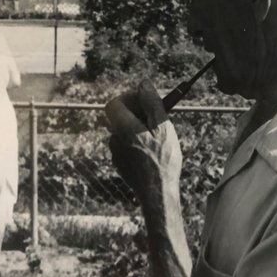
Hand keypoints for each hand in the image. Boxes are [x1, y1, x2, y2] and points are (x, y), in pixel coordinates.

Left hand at [105, 80, 181, 202]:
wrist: (158, 193)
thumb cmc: (163, 159)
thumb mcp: (163, 126)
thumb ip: (151, 102)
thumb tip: (143, 84)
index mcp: (122, 127)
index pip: (114, 103)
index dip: (128, 98)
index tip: (145, 101)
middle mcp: (115, 139)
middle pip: (121, 117)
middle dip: (138, 114)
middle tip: (157, 120)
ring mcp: (116, 154)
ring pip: (126, 133)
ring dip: (140, 131)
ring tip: (160, 139)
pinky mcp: (121, 165)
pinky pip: (128, 147)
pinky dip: (139, 145)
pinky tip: (154, 154)